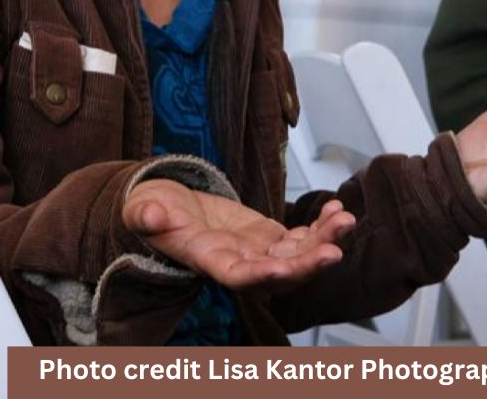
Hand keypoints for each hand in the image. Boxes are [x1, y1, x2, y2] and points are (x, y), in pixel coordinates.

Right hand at [122, 178, 354, 290]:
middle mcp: (239, 263)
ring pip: (298, 256)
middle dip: (308, 265)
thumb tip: (151, 216)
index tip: (284, 269)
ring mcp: (257, 252)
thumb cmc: (152, 212)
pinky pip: (300, 238)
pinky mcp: (268, 237)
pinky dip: (320, 227)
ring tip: (345, 219)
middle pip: (280, 275)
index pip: (238, 278)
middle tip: (335, 250)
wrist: (166, 208)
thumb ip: (144, 215)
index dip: (262, 277)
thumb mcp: (141, 210)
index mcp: (208, 261)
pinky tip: (337, 210)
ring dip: (324, 241)